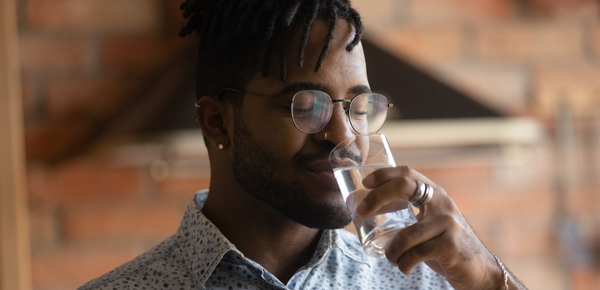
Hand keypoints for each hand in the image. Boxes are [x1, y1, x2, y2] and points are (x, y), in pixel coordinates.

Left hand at [356, 166, 516, 289]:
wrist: (480, 270)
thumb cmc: (446, 246)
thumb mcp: (431, 222)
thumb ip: (412, 213)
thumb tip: (371, 211)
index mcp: (435, 195)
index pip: (407, 173)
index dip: (384, 174)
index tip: (365, 184)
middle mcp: (443, 203)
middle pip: (404, 187)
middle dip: (376, 198)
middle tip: (360, 213)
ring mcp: (448, 223)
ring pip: (405, 235)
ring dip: (391, 251)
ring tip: (391, 258)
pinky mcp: (450, 245)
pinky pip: (415, 254)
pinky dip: (403, 264)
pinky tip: (405, 267)